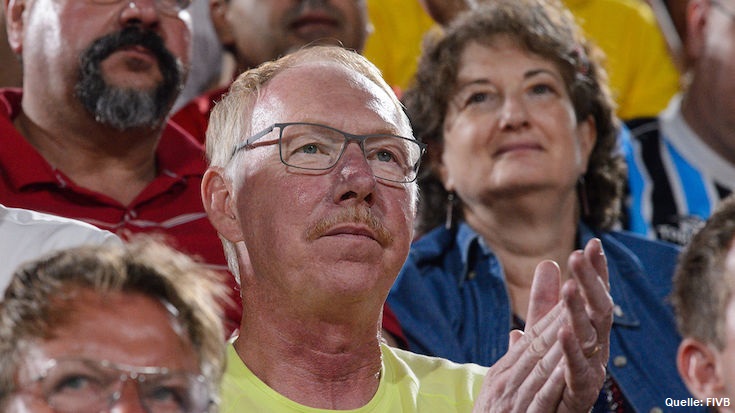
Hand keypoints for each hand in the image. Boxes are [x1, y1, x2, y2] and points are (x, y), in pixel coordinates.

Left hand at [472, 239, 611, 412]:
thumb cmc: (541, 379)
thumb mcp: (539, 335)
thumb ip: (543, 305)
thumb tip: (547, 264)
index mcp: (587, 336)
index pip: (593, 298)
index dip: (594, 272)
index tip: (593, 244)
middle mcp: (594, 352)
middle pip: (598, 312)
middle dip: (591, 283)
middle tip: (580, 255)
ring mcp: (589, 374)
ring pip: (591, 339)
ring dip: (580, 311)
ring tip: (571, 286)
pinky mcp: (578, 396)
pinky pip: (577, 373)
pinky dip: (572, 352)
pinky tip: (564, 331)